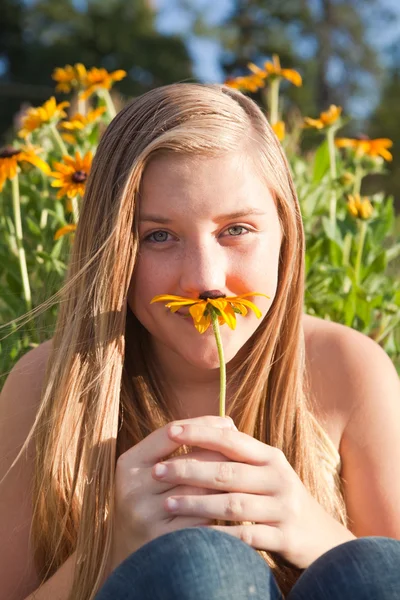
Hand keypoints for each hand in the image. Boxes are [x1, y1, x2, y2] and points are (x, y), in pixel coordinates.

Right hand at [109, 415, 236, 573]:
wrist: (132, 554)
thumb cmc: (152, 500)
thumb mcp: (152, 470)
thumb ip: (179, 446)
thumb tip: (227, 423)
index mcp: (129, 463)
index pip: (169, 433)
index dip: (202, 425)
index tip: (228, 423)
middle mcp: (133, 488)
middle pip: (188, 461)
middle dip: (221, 454)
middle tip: (246, 452)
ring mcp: (146, 516)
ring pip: (198, 491)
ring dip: (225, 484)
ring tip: (247, 477)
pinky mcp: (163, 540)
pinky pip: (201, 520)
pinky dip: (221, 512)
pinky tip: (238, 506)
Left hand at [152, 421, 355, 568]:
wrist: (323, 538)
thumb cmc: (282, 499)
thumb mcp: (267, 471)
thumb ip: (242, 454)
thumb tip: (210, 427)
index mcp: (271, 457)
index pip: (231, 439)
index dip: (200, 433)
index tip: (171, 431)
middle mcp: (278, 477)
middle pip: (227, 471)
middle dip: (189, 469)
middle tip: (158, 471)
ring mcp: (283, 507)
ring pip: (233, 504)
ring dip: (197, 503)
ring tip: (168, 502)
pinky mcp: (285, 536)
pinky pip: (246, 535)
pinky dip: (219, 535)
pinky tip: (195, 536)